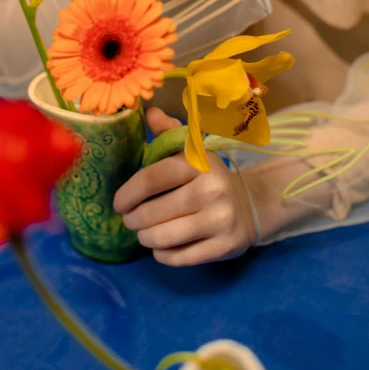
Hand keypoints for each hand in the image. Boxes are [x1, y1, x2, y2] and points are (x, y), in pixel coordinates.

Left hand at [113, 108, 256, 266]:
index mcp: (199, 163)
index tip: (118, 203)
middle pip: (152, 213)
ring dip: (144, 238)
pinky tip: (162, 247)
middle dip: (132, 220)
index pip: (152, 178)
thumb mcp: (192, 150)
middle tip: (130, 220)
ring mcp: (220, 220)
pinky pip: (178, 258)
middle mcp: (212, 190)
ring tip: (143, 233)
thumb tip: (148, 111)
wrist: (249, 205)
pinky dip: (163, 255)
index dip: (128, 193)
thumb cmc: (207, 176)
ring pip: (162, 238)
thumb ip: (168, 132)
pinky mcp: (225, 246)